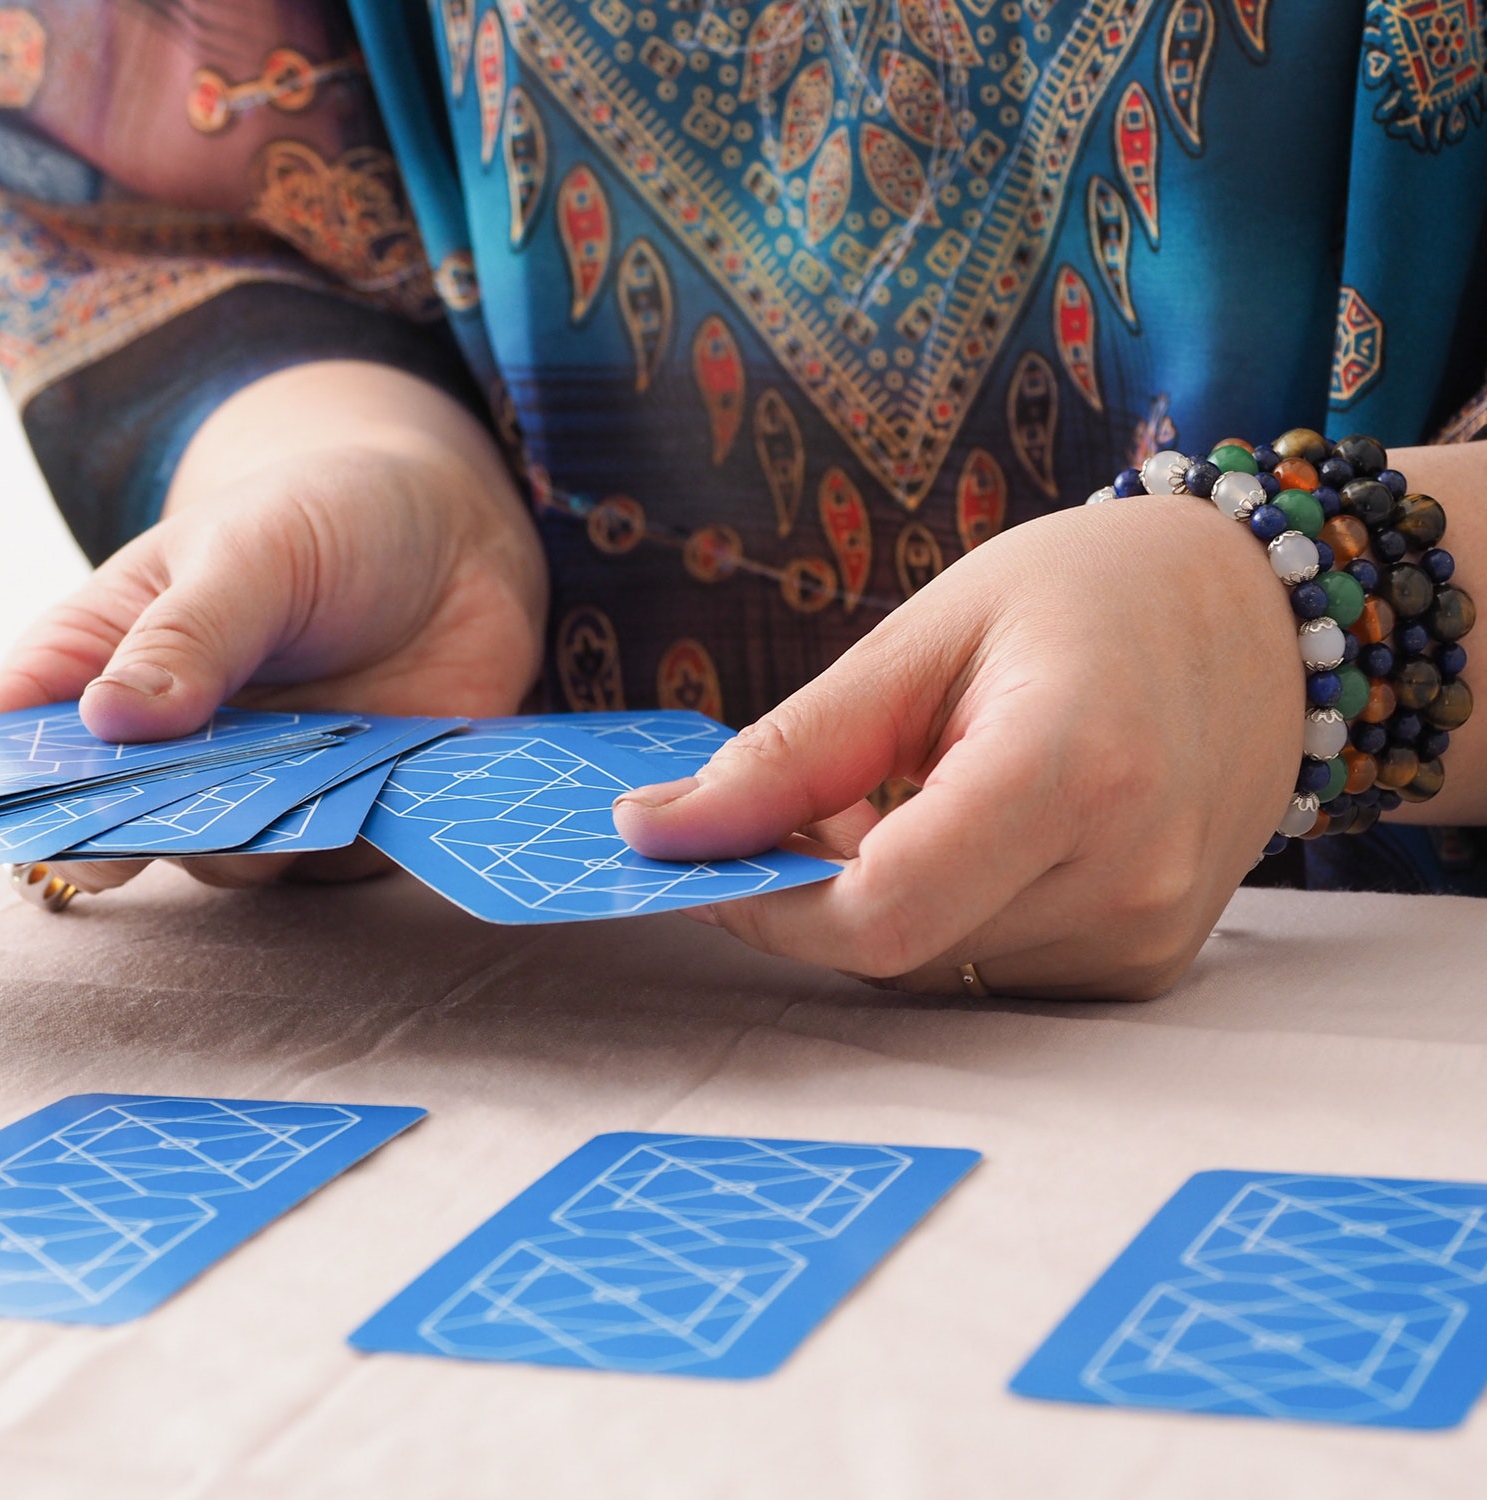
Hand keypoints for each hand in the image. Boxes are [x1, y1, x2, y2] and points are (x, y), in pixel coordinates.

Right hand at [0, 361, 546, 890]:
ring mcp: (247, 790)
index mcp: (101, 659)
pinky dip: (338, 834)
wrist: (463, 539)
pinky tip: (369, 772)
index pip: (9, 733)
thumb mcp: (253, 549)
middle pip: (98, 825)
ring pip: (212, 859)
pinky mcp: (334, 822)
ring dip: (241, 830)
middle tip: (137, 821)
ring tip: (290, 758)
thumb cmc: (328, 519)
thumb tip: (110, 719)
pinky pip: (320, 863)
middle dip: (111, 834)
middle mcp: (162, 744)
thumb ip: (188, 634)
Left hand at [613, 495, 1305, 1000]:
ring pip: (932, 969)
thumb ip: (790, 750)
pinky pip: (987, 970)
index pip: (877, 912)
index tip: (702, 854)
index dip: (764, 902)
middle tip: (812, 793)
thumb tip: (653, 834)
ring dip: (875, 902)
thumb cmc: (1088, 598)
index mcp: (1072, 773)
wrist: (1262, 621)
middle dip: (811, 890)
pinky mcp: (1144, 967)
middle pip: (894, 947)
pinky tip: (964, 834)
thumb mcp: (924, 638)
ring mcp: (1144, 938)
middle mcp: (1125, 878)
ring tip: (907, 791)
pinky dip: (940, 917)